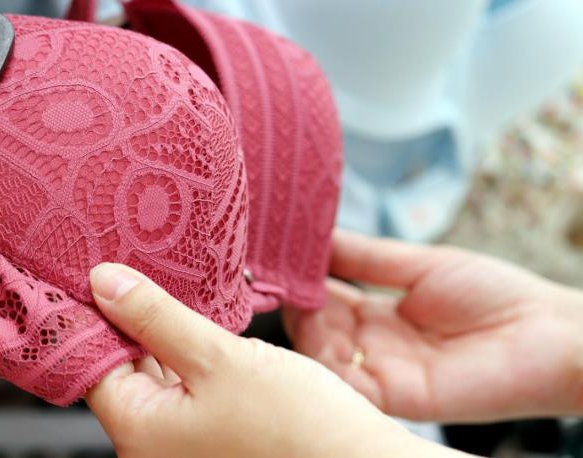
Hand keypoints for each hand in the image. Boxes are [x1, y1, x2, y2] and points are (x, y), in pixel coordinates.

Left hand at [86, 263, 469, 457]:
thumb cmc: (297, 428)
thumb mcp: (219, 358)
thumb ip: (157, 317)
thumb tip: (104, 283)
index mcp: (140, 434)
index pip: (91, 362)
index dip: (89, 313)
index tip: (92, 270)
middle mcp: (154, 447)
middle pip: (121, 367)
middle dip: (127, 316)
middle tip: (132, 264)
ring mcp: (184, 443)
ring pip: (154, 373)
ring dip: (158, 331)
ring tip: (164, 282)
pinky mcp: (212, 433)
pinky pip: (182, 385)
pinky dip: (183, 352)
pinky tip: (194, 320)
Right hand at [284, 229, 582, 421]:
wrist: (547, 332)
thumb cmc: (494, 293)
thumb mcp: (421, 264)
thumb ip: (366, 256)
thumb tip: (317, 235)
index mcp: (377, 313)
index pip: (323, 300)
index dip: (300, 281)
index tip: (277, 257)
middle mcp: (372, 344)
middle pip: (315, 328)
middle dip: (296, 303)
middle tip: (278, 277)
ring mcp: (381, 371)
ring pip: (321, 356)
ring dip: (304, 327)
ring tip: (296, 298)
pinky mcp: (396, 396)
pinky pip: (346, 384)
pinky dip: (323, 362)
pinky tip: (313, 330)